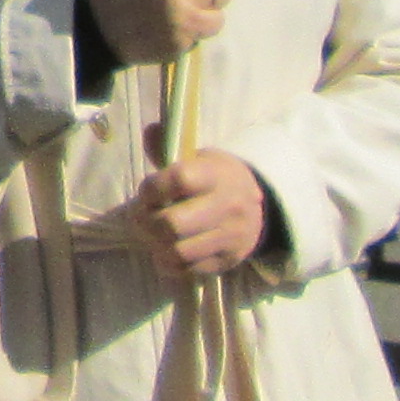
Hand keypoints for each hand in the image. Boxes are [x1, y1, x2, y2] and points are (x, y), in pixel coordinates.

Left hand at [129, 151, 268, 279]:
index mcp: (218, 175)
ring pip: (179, 252)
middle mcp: (228, 206)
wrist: (259, 206)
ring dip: (155, 246)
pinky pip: (189, 270)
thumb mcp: (198, 157)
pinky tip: (166, 251)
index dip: (152, 188)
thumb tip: (151, 130)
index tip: (145, 192)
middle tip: (140, 217)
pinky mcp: (229, 260)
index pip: (179, 180)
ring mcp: (231, 237)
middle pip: (173, 224)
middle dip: (146, 222)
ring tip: (151, 235)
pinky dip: (170, 264)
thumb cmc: (216, 179)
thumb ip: (168, 147)